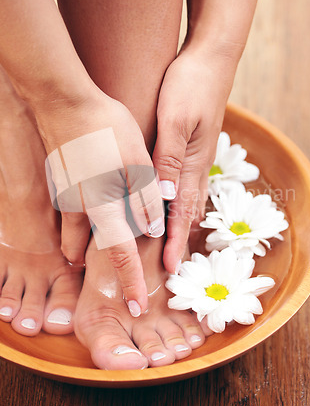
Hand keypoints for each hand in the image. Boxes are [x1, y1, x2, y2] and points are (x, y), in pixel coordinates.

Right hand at [34, 85, 164, 316]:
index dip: (130, 281)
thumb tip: (153, 230)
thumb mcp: (136, 160)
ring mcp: (66, 196)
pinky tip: (93, 209)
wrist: (62, 101)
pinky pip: (70, 215)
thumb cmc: (104, 128)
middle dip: (99, 266)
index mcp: (104, 205)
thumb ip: (146, 199)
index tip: (136, 304)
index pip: (120, 254)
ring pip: (75, 235)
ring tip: (99, 250)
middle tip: (113, 274)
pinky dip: (80, 224)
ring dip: (85, 248)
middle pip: (89, 250)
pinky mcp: (61, 182)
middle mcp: (81, 208)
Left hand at [153, 44, 238, 273]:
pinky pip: (186, 183)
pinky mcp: (193, 147)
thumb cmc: (189, 85)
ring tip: (169, 243)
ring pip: (189, 199)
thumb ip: (169, 159)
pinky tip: (170, 203)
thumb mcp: (175, 119)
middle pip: (189, 211)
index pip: (182, 212)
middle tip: (169, 265)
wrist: (210, 58)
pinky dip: (179, 201)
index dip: (174, 241)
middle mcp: (197, 165)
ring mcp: (197, 156)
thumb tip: (165, 198)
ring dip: (180, 223)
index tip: (169, 268)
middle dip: (178, 238)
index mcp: (193, 163)